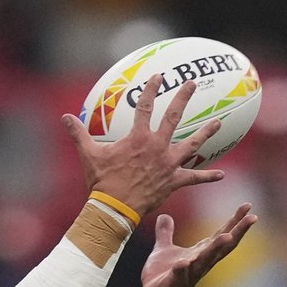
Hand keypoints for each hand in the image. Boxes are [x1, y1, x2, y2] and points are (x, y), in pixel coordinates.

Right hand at [62, 76, 225, 216]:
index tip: (158, 77)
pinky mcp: (174, 181)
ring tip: (219, 122)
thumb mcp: (89, 156)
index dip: (152, 89)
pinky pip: (193, 178)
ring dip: (206, 132)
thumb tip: (64, 117)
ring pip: (192, 144)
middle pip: (174, 117)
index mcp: (139, 138)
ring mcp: (168, 164)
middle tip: (192, 84)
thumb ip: (79, 134)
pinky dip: (207, 176)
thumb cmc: (102, 183)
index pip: (146, 106)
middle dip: (183, 98)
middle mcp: (158, 146)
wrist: (115, 209)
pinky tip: (221, 174)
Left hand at [139, 204, 256, 286]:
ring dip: (215, 249)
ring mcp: (188, 275)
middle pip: (223, 247)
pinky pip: (178, 277)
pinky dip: (180, 269)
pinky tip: (183, 262)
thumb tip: (163, 216)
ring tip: (226, 236)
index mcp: (200, 253)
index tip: (248, 205)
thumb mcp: (163, 250)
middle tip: (252, 218)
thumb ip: (165, 233)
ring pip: (205, 261)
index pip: (222, 235)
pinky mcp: (173, 285)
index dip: (235, 221)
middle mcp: (199, 264)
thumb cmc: (160, 276)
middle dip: (238, 232)